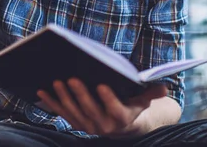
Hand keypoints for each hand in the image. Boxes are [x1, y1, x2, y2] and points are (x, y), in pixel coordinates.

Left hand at [37, 79, 167, 137]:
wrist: (123, 129)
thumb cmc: (132, 106)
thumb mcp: (143, 101)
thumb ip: (151, 93)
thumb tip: (165, 87)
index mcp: (121, 118)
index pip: (115, 109)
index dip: (108, 98)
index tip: (102, 85)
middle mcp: (103, 126)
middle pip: (90, 109)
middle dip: (80, 94)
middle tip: (71, 78)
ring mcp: (87, 125)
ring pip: (73, 111)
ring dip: (63, 97)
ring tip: (56, 81)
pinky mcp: (75, 123)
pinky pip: (61, 112)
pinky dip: (51, 102)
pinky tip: (41, 90)